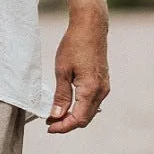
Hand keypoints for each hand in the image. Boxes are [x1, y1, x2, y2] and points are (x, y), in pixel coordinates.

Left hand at [47, 11, 109, 134]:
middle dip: (67, 124)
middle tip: (50, 122)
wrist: (91, 27)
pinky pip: (93, 102)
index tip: (49, 126)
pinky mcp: (103, 82)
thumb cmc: (75, 45)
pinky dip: (81, 107)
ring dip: (74, 116)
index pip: (78, 119)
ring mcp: (104, 87)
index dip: (63, 126)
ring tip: (56, 114)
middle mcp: (101, 91)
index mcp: (90, 90)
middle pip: (85, 119)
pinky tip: (68, 103)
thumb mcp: (62, 71)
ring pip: (89, 112)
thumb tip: (56, 115)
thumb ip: (61, 96)